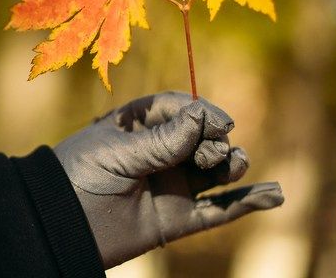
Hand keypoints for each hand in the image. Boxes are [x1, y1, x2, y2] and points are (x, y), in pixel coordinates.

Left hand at [53, 91, 282, 268]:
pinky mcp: (179, 220)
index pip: (180, 108)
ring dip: (233, 165)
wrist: (60, 226)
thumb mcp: (115, 153)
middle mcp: (159, 153)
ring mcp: (171, 185)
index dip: (201, 111)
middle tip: (210, 153)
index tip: (217, 121)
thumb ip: (160, 141)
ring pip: (216, 171)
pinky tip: (275, 195)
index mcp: (138, 125)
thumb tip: (202, 117)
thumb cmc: (77, 177)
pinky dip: (248, 203)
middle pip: (203, 138)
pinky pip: (220, 211)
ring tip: (232, 166)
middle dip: (215, 141)